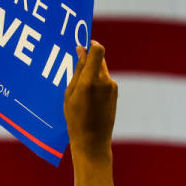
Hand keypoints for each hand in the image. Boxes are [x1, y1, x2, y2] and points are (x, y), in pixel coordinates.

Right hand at [64, 41, 117, 161]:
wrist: (93, 141)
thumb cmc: (76, 119)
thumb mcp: (70, 93)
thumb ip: (77, 70)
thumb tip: (82, 50)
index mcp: (90, 81)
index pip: (97, 50)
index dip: (91, 44)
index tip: (82, 46)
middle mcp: (104, 81)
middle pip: (99, 58)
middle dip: (89, 59)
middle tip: (76, 66)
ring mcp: (112, 87)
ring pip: (101, 69)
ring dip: (92, 71)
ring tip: (80, 89)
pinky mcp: (115, 92)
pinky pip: (104, 79)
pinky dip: (96, 82)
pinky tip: (88, 97)